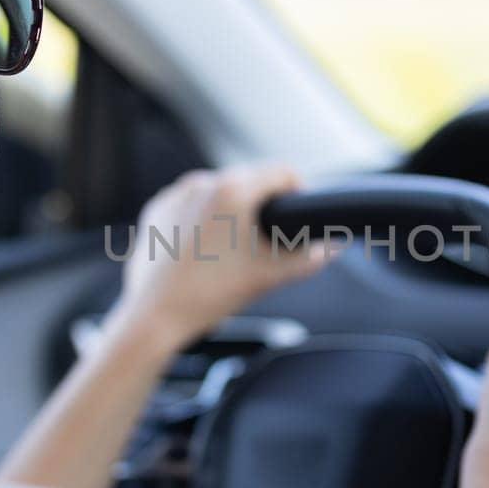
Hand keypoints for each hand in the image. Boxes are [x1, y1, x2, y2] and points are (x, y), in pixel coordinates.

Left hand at [109, 164, 331, 349]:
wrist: (156, 316)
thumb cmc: (212, 294)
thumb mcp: (269, 276)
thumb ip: (308, 258)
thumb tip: (332, 247)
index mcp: (234, 190)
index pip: (282, 172)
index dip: (299, 191)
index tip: (298, 215)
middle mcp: (203, 182)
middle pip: (250, 178)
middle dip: (264, 202)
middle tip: (268, 238)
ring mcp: (176, 194)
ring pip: (219, 189)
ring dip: (233, 208)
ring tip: (235, 247)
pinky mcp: (157, 209)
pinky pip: (191, 203)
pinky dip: (203, 217)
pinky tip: (205, 249)